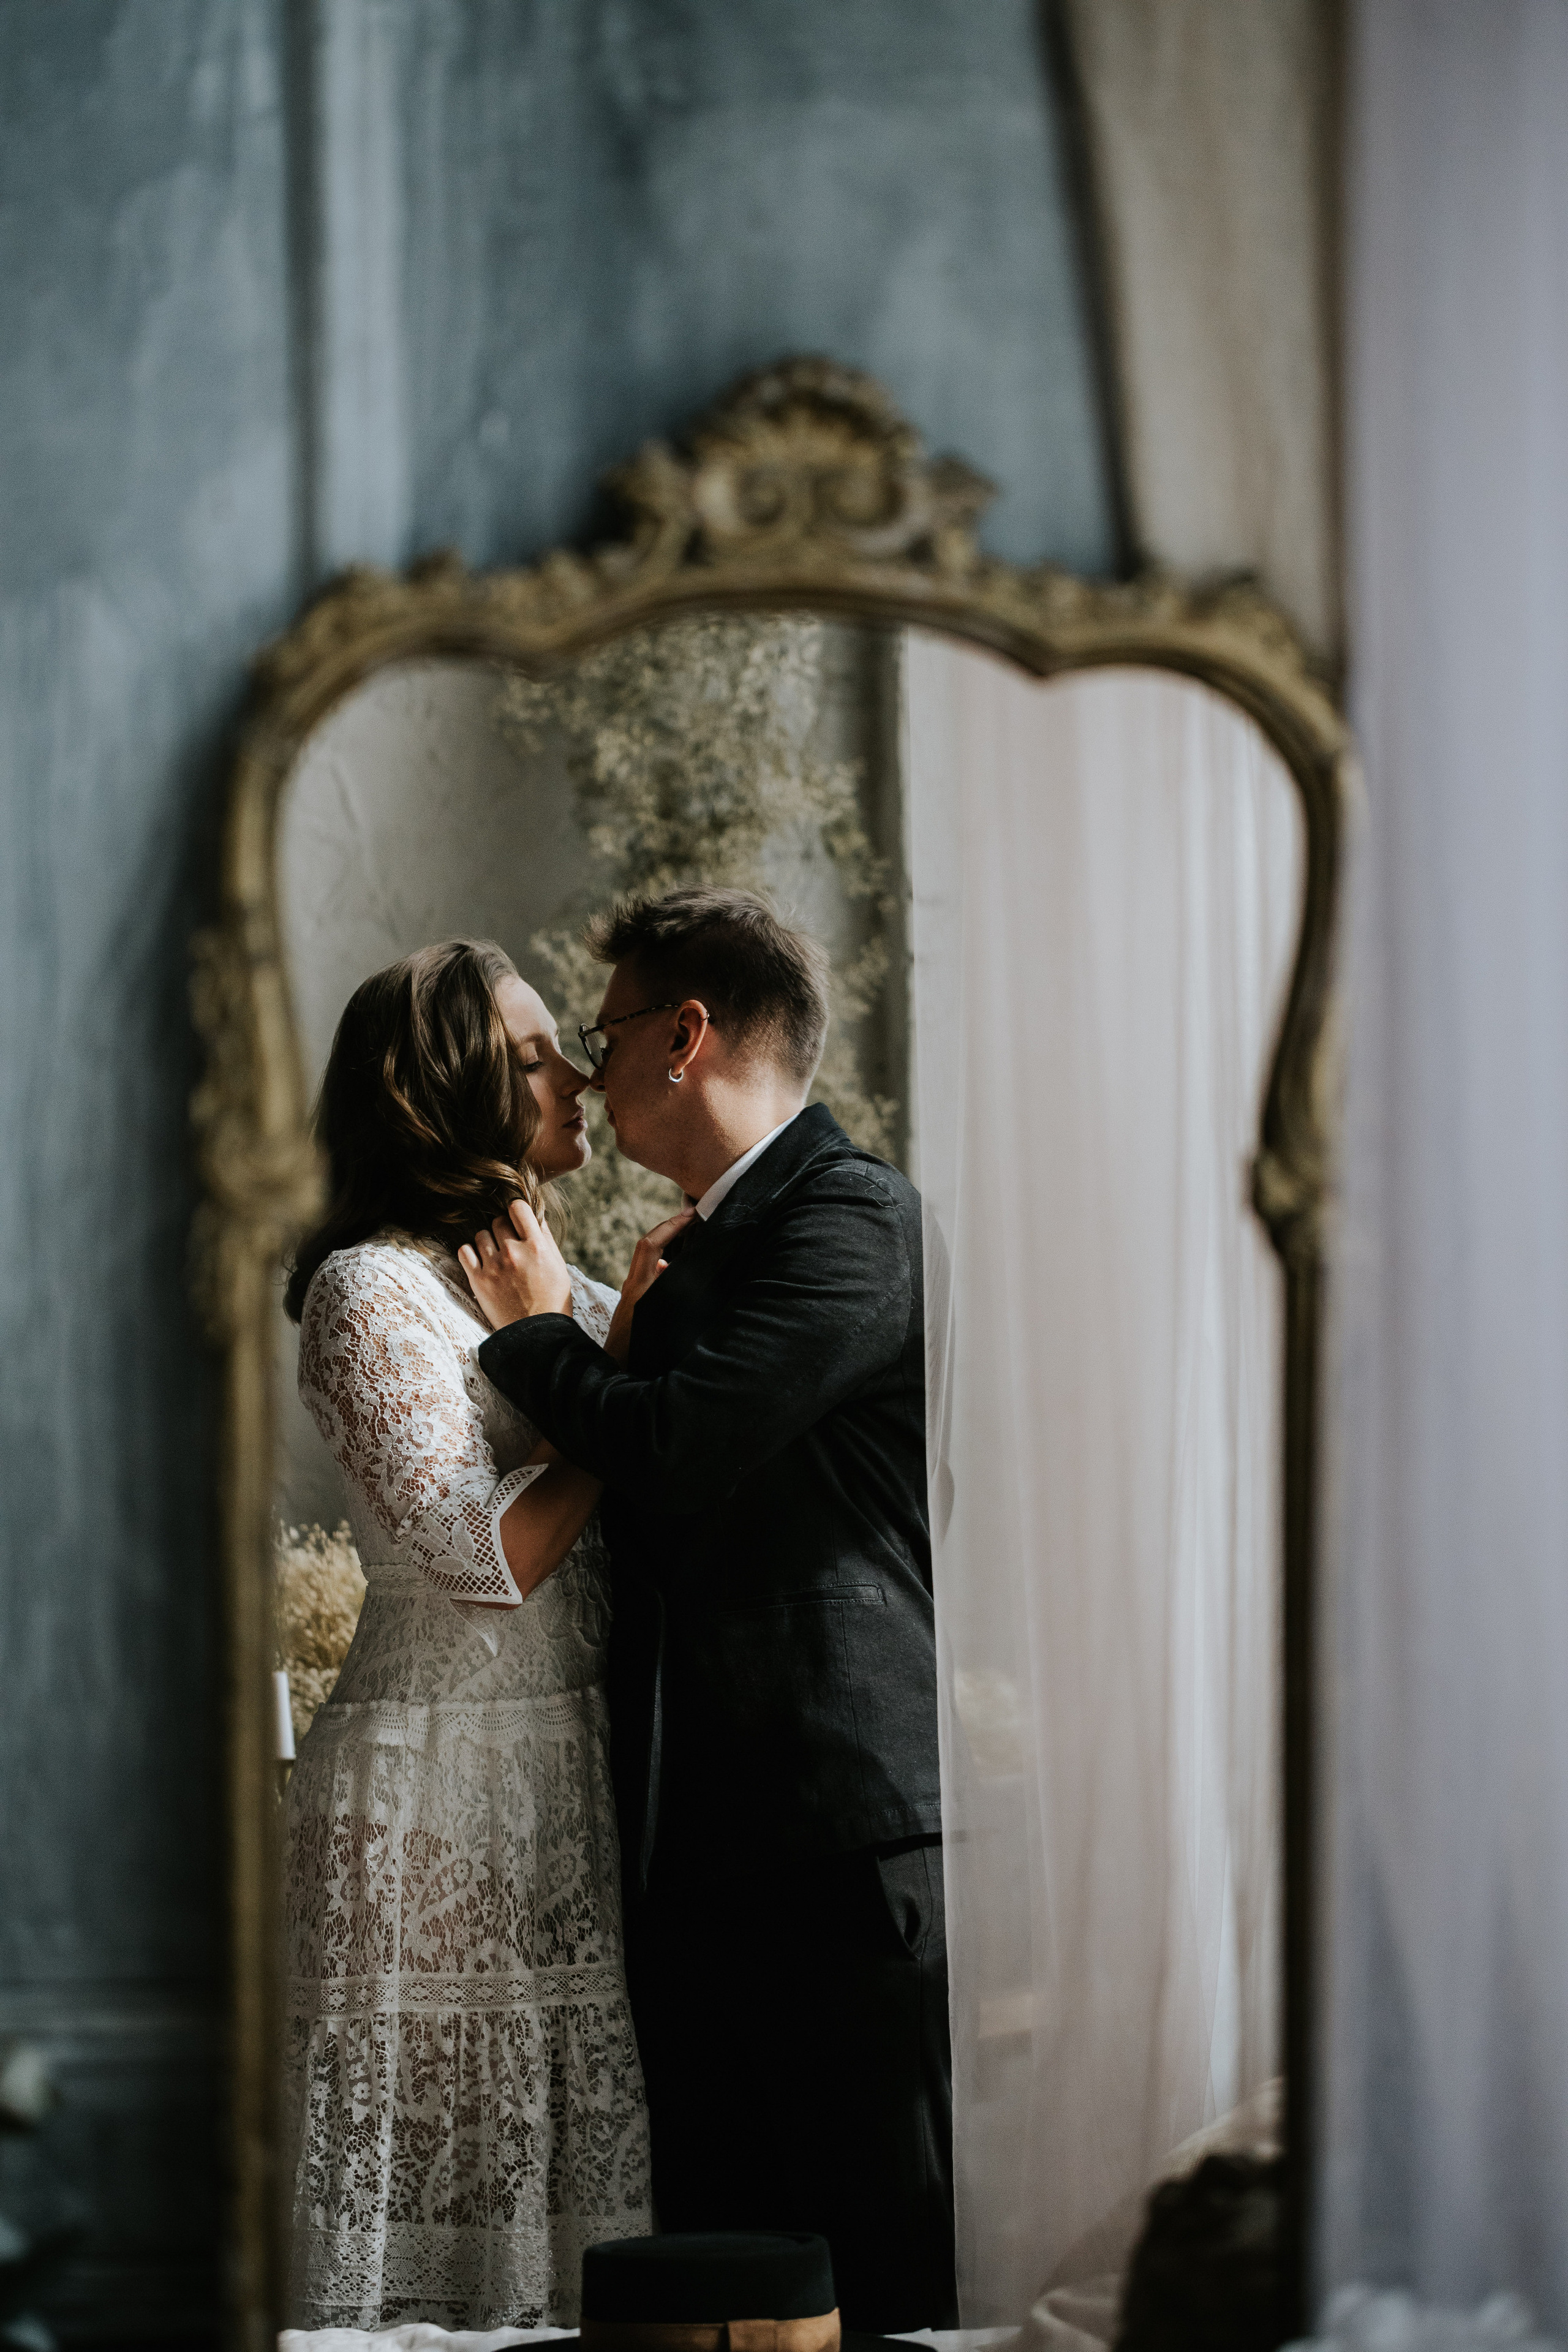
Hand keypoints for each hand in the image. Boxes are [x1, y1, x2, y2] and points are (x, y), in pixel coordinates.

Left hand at [458, 1198, 572, 1328]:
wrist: (536, 1334)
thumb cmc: (552, 1300)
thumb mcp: (558, 1266)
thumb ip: (545, 1239)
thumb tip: (535, 1216)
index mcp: (537, 1246)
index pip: (518, 1208)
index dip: (516, 1211)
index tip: (517, 1219)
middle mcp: (514, 1252)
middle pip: (498, 1220)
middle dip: (503, 1229)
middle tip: (508, 1243)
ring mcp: (494, 1266)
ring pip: (480, 1234)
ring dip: (487, 1241)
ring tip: (495, 1256)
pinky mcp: (478, 1280)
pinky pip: (464, 1251)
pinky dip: (470, 1253)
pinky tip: (480, 1262)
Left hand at [604, 1205, 696, 1362]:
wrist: (615, 1369)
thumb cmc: (637, 1351)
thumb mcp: (658, 1322)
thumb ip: (670, 1293)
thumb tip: (678, 1270)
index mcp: (639, 1287)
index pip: (650, 1244)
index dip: (669, 1225)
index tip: (689, 1214)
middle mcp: (634, 1285)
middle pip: (649, 1245)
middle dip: (669, 1229)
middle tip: (692, 1219)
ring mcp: (633, 1292)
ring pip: (649, 1259)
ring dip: (667, 1245)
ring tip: (689, 1237)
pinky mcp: (634, 1302)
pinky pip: (650, 1272)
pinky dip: (664, 1263)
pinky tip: (677, 1270)